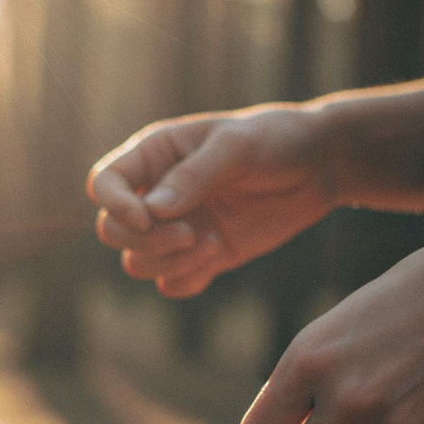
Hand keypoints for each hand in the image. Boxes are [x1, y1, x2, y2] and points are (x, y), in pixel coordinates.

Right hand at [87, 106, 334, 297]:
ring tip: (210, 245)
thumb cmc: (275, 140)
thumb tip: (153, 211)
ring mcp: (175, 228)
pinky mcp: (200, 256)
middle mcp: (155, 193)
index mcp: (153, 155)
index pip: (103, 183)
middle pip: (111, 231)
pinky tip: (217, 255)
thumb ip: (194, 175)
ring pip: (135, 263)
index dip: (114, 205)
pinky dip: (185, 279)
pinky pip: (170, 284)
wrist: (319, 166)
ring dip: (166, 263)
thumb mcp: (237, 146)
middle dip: (143, 241)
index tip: (146, 218)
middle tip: (189, 234)